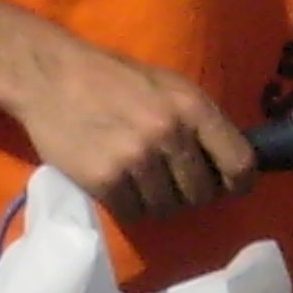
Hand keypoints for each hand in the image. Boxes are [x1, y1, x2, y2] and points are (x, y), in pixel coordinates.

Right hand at [12, 40, 256, 222]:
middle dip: (190, 192)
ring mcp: (135, 159)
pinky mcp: (104, 181)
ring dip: (157, 200)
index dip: (238, 182)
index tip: (228, 186)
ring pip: (168, 209)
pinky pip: (134, 215)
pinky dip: (129, 205)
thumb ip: (200, 123)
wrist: (51, 77)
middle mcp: (168, 133)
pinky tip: (117, 181)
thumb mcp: (169, 87)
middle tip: (170, 178)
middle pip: (203, 194)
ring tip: (140, 177)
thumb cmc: (115, 80)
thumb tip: (231, 166)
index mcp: (192, 106)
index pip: (240, 163)